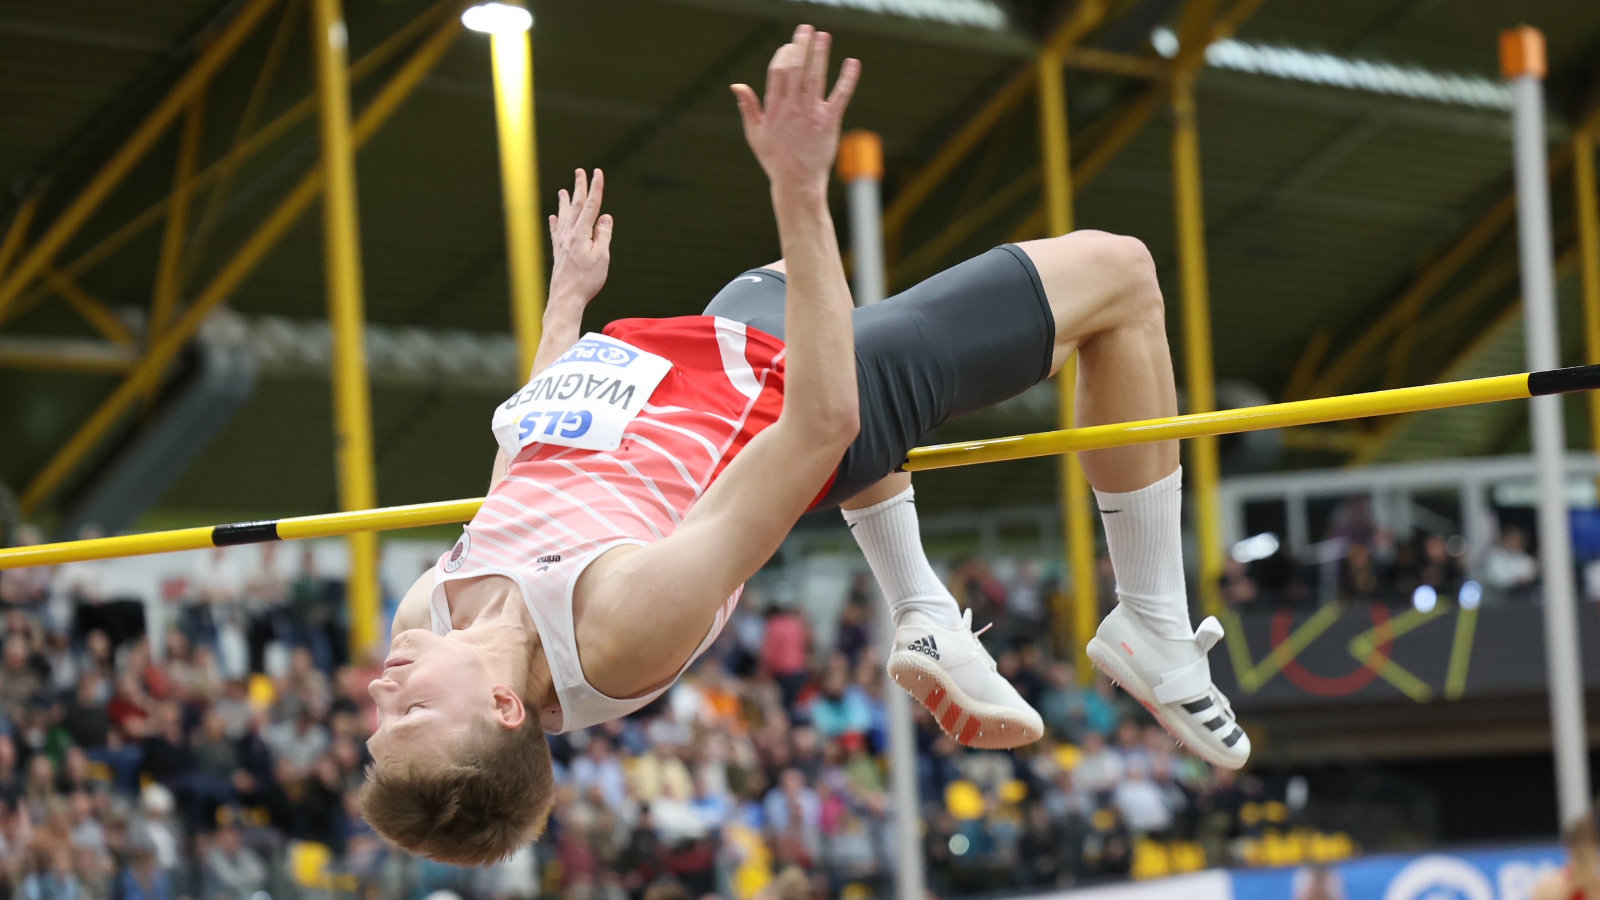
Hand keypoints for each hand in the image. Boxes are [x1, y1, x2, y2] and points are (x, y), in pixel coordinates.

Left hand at [547, 168, 612, 306]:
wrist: (565, 298)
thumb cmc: (586, 280)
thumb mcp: (602, 257)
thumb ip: (604, 235)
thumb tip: (605, 217)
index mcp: (581, 234)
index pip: (591, 206)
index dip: (595, 188)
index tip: (597, 172)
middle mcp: (569, 234)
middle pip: (575, 206)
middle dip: (579, 188)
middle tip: (580, 171)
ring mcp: (561, 243)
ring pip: (564, 217)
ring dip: (565, 202)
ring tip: (563, 190)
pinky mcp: (557, 253)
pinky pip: (555, 232)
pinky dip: (555, 222)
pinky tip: (553, 217)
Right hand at [731, 25, 860, 191]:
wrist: (797, 182)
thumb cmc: (775, 159)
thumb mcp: (755, 134)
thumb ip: (748, 107)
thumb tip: (736, 85)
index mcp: (774, 108)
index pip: (778, 72)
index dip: (784, 55)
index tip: (790, 45)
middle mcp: (792, 108)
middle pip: (797, 69)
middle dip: (802, 46)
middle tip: (806, 29)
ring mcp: (812, 114)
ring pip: (816, 77)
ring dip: (821, 54)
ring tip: (823, 36)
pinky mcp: (830, 122)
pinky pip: (840, 95)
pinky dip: (847, 78)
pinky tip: (853, 63)